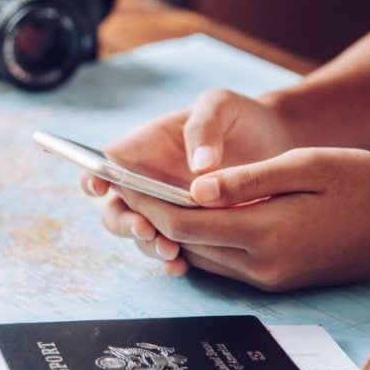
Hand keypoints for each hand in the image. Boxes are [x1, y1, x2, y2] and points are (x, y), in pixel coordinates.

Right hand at [82, 89, 293, 272]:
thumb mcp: (221, 104)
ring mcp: (167, 210)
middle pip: (116, 209)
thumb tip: (199, 166)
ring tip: (169, 249)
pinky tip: (180, 265)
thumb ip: (203, 126)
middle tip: (145, 228)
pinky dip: (170, 261)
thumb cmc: (240, 117)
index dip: (93, 177)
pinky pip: (172, 250)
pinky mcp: (190, 230)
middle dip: (123, 222)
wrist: (275, 142)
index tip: (100, 187)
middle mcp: (148, 183)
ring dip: (147, 245)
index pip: (106, 165)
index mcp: (144, 149)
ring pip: (141, 234)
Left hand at [115, 147, 369, 290]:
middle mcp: (261, 266)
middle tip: (124, 188)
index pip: (184, 224)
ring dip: (174, 230)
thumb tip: (194, 187)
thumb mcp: (305, 167)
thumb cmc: (363, 184)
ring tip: (148, 198)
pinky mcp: (277, 280)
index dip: (147, 202)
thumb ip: (247, 180)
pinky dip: (201, 240)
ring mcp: (269, 278)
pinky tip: (193, 215)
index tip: (121, 181)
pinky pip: (223, 262)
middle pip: (186, 244)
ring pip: (202, 256)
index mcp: (265, 234)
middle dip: (152, 216)